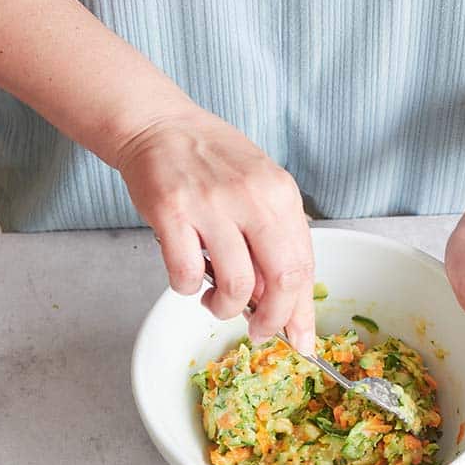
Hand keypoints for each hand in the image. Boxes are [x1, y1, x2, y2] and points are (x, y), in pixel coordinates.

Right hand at [116, 107, 315, 351]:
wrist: (159, 125)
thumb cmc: (213, 162)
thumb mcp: (260, 189)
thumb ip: (275, 238)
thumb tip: (282, 299)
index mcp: (281, 194)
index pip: (304, 265)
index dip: (302, 311)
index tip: (301, 339)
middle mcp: (252, 198)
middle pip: (282, 280)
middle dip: (273, 319)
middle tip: (260, 331)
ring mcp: (211, 205)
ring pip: (236, 284)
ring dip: (226, 307)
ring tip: (216, 302)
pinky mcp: (172, 212)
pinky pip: (186, 272)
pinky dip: (187, 288)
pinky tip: (188, 279)